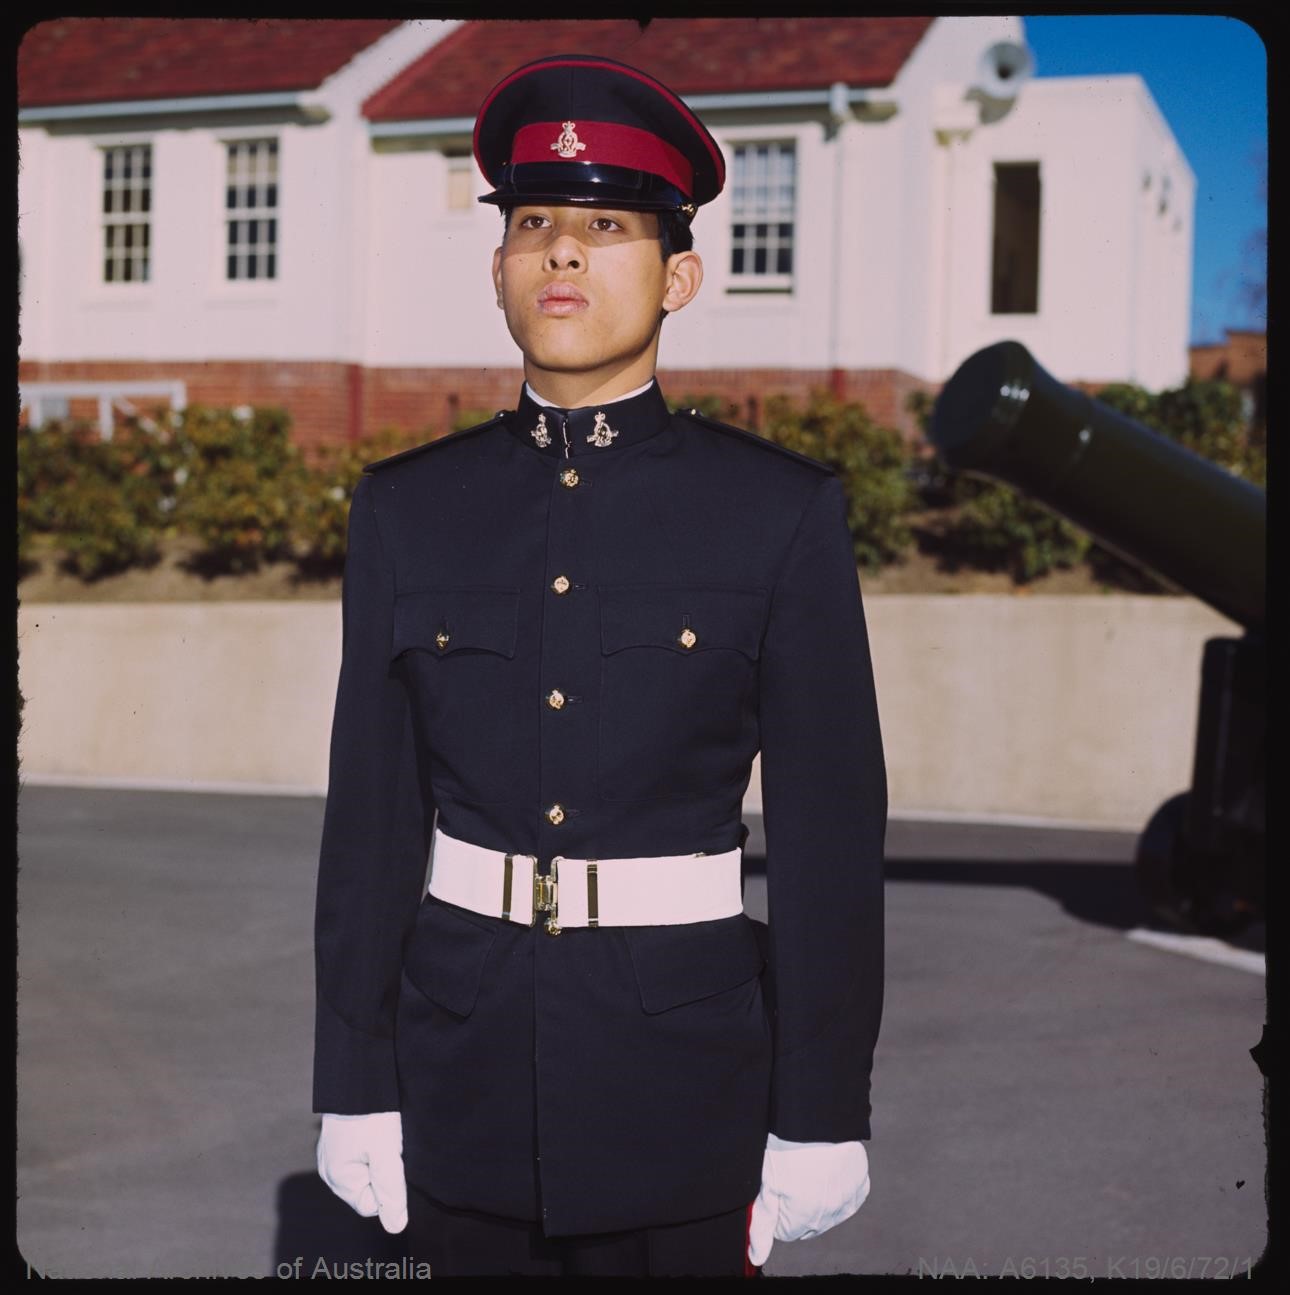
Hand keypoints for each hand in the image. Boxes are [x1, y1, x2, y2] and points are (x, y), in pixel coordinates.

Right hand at [317, 1111, 407, 1233]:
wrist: (357, 1075)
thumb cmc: (370, 1114)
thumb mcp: (386, 1153)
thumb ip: (391, 1191)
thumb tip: (396, 1226)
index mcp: (337, 1178)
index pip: (371, 1204)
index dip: (387, 1186)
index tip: (390, 1159)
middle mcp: (328, 1170)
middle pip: (367, 1188)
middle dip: (381, 1171)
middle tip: (386, 1143)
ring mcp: (330, 1154)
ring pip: (364, 1170)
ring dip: (377, 1156)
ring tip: (380, 1133)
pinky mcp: (337, 1140)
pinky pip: (358, 1155)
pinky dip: (369, 1145)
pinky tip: (373, 1128)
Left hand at [747, 1135, 869, 1266]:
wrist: (817, 1116)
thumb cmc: (787, 1146)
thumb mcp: (767, 1183)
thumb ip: (762, 1224)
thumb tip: (757, 1256)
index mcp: (804, 1218)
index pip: (784, 1231)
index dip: (776, 1208)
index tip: (776, 1185)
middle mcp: (829, 1216)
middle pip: (806, 1225)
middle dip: (797, 1207)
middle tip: (791, 1174)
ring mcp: (847, 1201)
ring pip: (827, 1213)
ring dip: (818, 1199)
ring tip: (809, 1168)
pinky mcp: (860, 1185)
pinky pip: (847, 1199)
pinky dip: (838, 1189)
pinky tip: (828, 1169)